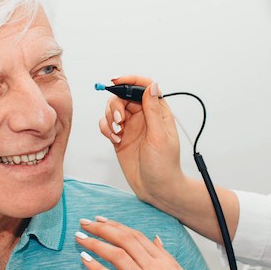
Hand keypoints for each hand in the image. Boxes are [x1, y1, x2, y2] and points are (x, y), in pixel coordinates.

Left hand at [76, 216, 211, 269]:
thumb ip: (167, 257)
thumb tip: (156, 240)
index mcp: (165, 261)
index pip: (137, 236)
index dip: (117, 226)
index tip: (103, 220)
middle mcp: (154, 267)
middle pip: (124, 239)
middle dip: (102, 229)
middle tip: (86, 223)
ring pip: (116, 255)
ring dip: (96, 243)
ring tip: (81, 238)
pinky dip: (97, 267)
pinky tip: (85, 259)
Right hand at [97, 75, 186, 210]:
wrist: (156, 189)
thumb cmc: (164, 165)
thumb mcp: (160, 136)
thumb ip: (153, 110)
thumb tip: (152, 85)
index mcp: (158, 112)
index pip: (144, 86)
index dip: (130, 80)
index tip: (116, 81)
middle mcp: (144, 116)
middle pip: (123, 96)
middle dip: (116, 105)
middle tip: (119, 121)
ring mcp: (131, 127)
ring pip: (112, 110)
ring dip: (109, 118)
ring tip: (116, 133)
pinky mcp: (120, 137)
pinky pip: (107, 125)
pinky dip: (105, 129)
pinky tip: (114, 139)